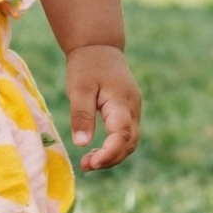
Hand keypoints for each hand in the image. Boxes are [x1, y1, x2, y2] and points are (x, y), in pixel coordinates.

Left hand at [65, 44, 140, 170]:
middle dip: (110, 159)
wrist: (99, 46)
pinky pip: (126, 135)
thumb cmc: (87, 65)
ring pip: (129, 142)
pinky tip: (96, 151)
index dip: (109, 153)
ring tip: (88, 162)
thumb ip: (81, 115)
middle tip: (85, 166)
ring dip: (112, 156)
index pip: (121, 136)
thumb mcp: (79, 88)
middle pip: (129, 144)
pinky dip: (114, 147)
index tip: (90, 163)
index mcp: (121, 102)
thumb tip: (81, 144)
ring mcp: (133, 110)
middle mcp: (132, 109)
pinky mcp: (128, 111)